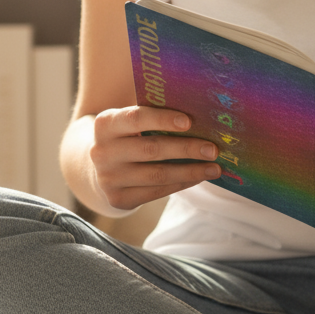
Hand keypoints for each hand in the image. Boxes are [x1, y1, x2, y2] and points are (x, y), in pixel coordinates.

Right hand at [89, 105, 219, 210]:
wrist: (100, 167)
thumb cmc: (128, 136)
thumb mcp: (130, 122)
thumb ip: (155, 115)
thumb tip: (200, 117)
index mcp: (105, 124)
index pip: (136, 118)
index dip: (163, 119)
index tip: (189, 121)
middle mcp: (102, 151)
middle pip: (151, 149)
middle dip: (186, 148)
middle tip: (213, 149)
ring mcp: (108, 178)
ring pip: (157, 174)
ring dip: (190, 171)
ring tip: (214, 168)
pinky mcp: (118, 199)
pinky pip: (156, 192)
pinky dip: (181, 183)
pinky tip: (198, 177)